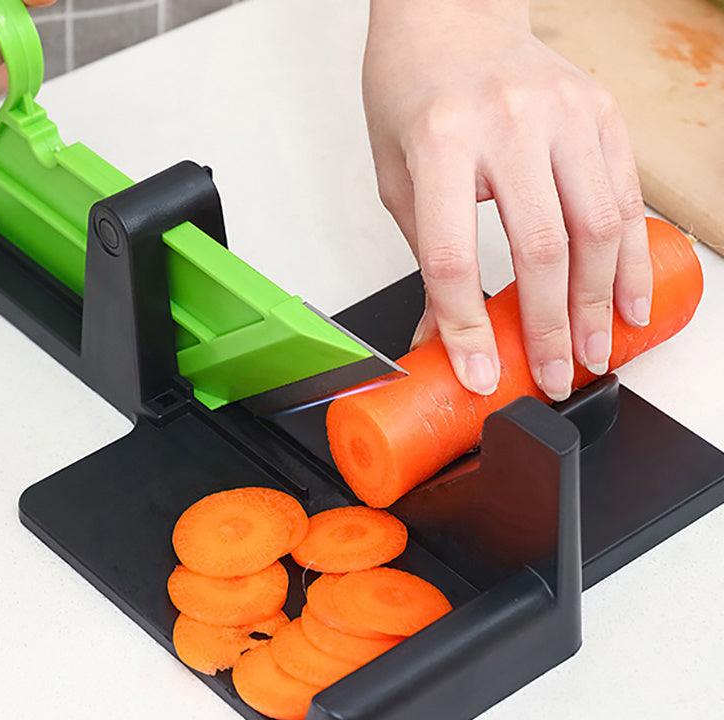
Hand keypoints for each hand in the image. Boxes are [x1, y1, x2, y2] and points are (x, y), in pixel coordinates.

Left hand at [363, 0, 651, 400]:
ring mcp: (563, 114)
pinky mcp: (600, 113)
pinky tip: (628, 300)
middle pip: (540, 248)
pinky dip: (630, 258)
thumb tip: (441, 336)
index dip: (467, 327)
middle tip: (555, 376)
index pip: (453, 257)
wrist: (452, 15)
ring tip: (596, 352)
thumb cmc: (415, 93)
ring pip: (596, 227)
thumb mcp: (397, 179)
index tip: (480, 372)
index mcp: (440, 142)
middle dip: (550, 327)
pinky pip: (626, 196)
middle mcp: (507, 124)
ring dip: (598, 304)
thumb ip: (424, 258)